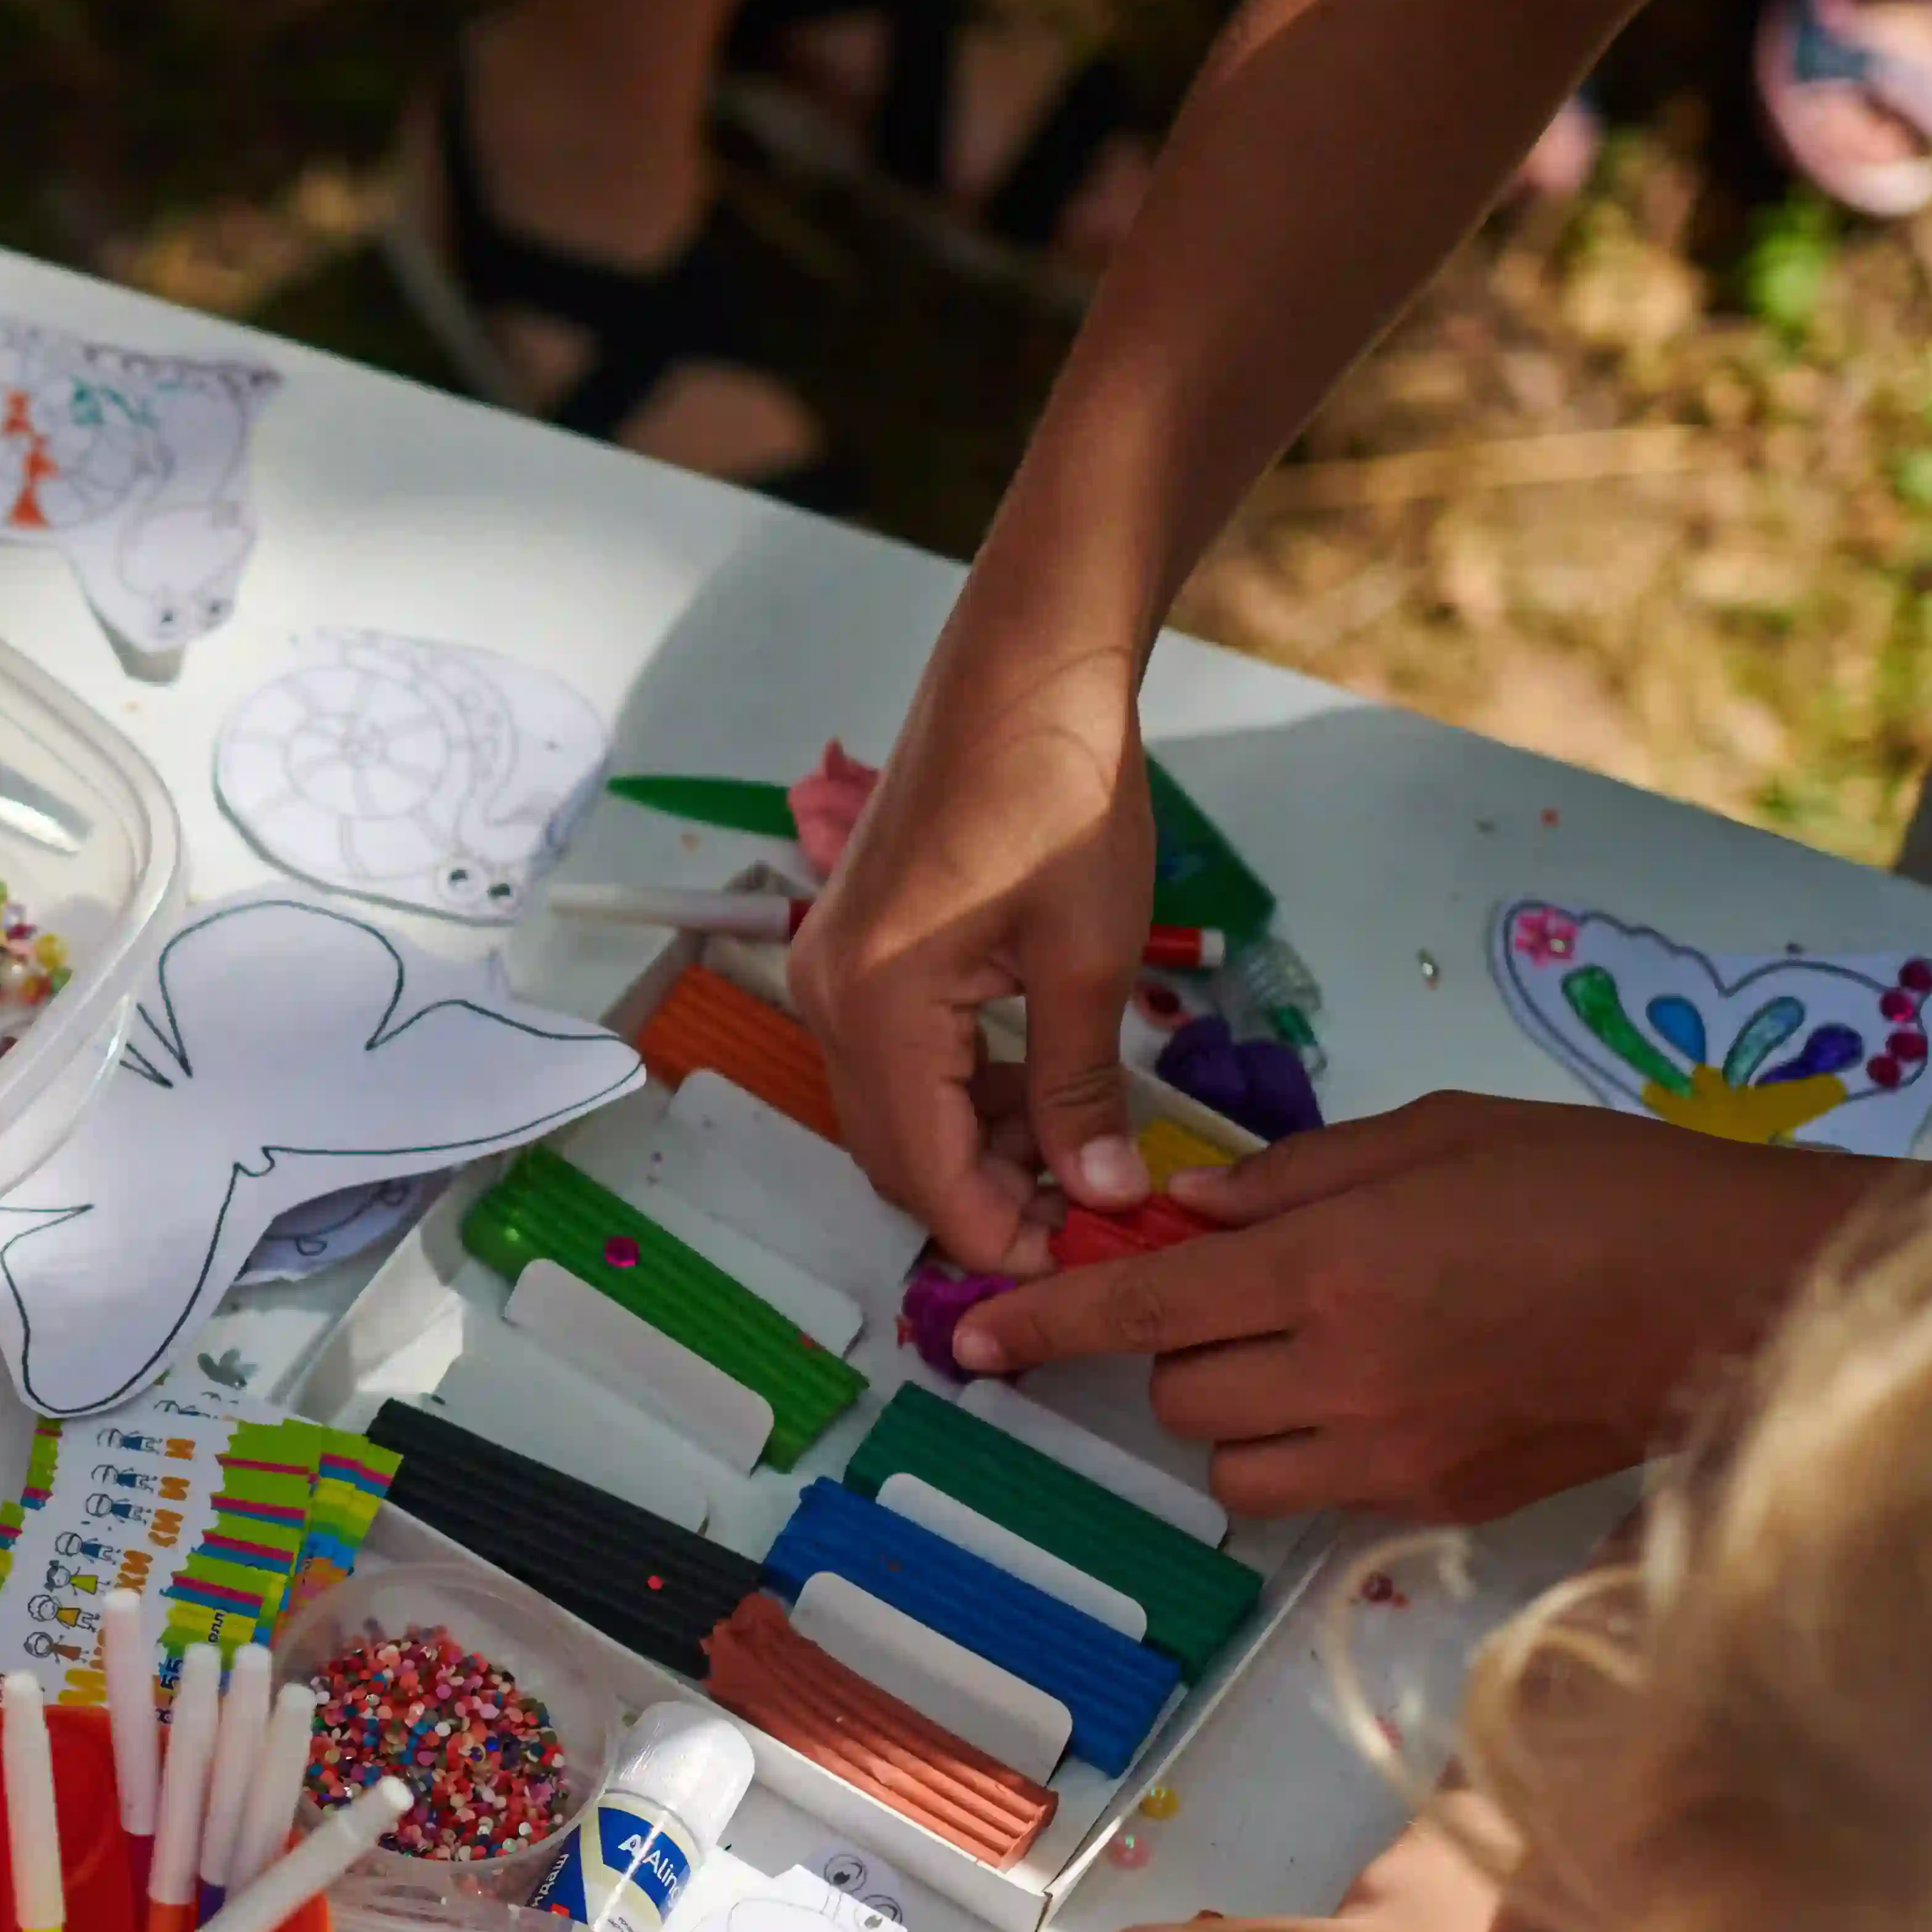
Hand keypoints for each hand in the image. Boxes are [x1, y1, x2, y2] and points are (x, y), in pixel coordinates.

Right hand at [789, 611, 1158, 1273]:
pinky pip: (891, 1058)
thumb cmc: (1057, 792)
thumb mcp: (1088, 955)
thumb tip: (1103, 1196)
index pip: (925, 1174)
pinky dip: (955, 1092)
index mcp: (878, 1008)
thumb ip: (1083, 1090)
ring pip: (889, 1112)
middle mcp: (828, 999)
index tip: (1085, 1261)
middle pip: (891, 1155)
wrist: (1022, 670)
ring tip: (1075, 1151)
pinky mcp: (852, 948)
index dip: (1001, 1236)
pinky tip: (1031, 1087)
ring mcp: (831, 972)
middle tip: (1088, 1217)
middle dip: (984, 1201)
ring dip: (972, 1147)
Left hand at [946, 1092, 1911, 1519]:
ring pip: (1230, 1463)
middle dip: (1182, 1347)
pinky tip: (1375, 1394)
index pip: (1140, 1306)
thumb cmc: (1598, 1188)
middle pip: (1178, 1392)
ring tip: (1308, 1354)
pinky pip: (1316, 1492)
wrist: (1735, 1294)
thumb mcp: (1436, 1136)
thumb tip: (1187, 1207)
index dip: (1044, 1322)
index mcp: (1331, 1269)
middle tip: (1249, 1297)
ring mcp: (1390, 1451)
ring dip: (1235, 1412)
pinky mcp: (1438, 1501)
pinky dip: (1309, 1451)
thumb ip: (1296, 1177)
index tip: (974, 1338)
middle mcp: (1342, 1372)